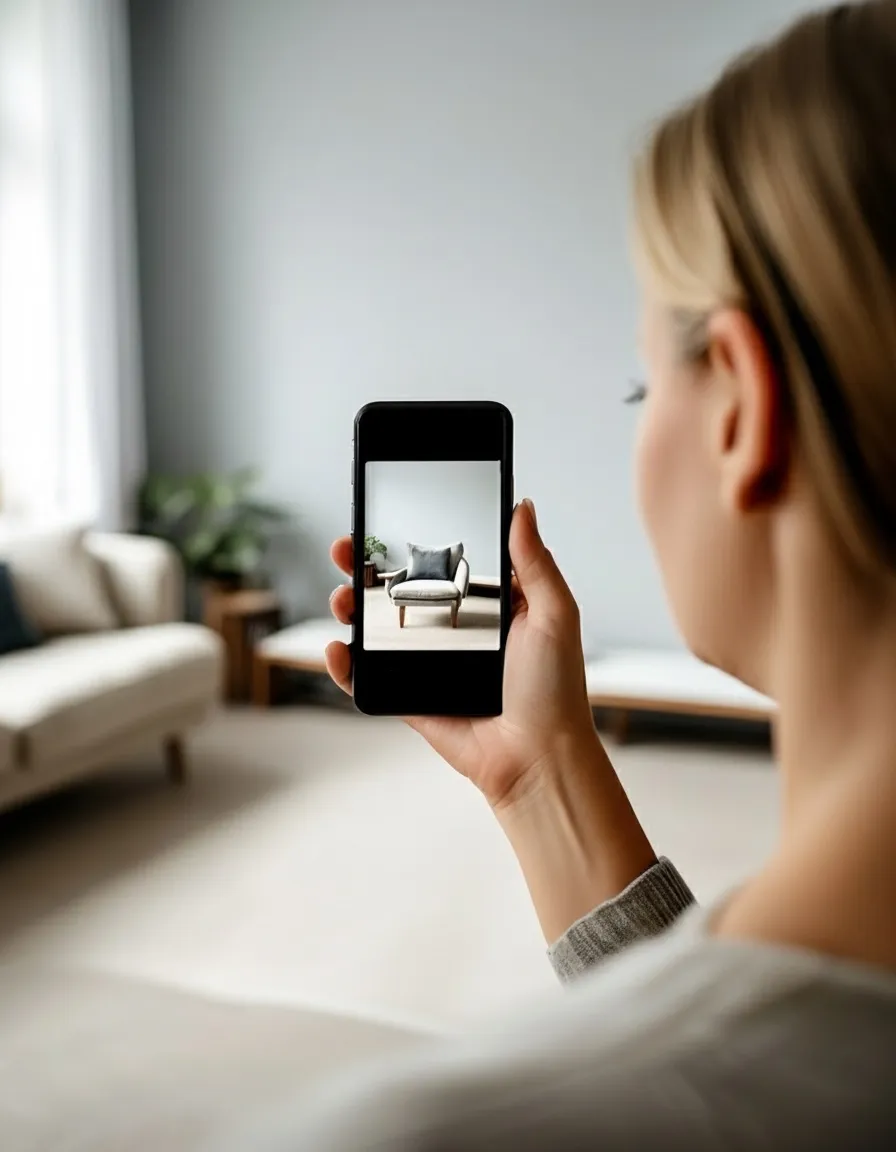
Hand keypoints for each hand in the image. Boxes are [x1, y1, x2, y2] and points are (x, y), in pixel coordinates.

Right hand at [326, 499, 599, 809]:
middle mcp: (454, 629)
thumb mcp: (554, 613)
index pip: (441, 562)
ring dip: (350, 609)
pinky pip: (369, 678)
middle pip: (398, 590)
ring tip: (342, 598)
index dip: (411, 540)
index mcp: (487, 604)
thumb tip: (522, 506)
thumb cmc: (554, 690)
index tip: (384, 519)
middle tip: (346, 550)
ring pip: (377, 629)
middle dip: (365, 568)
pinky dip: (345, 665)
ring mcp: (429, 663)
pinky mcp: (411, 697)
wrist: (537, 757)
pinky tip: (337, 649)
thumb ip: (534, 561)